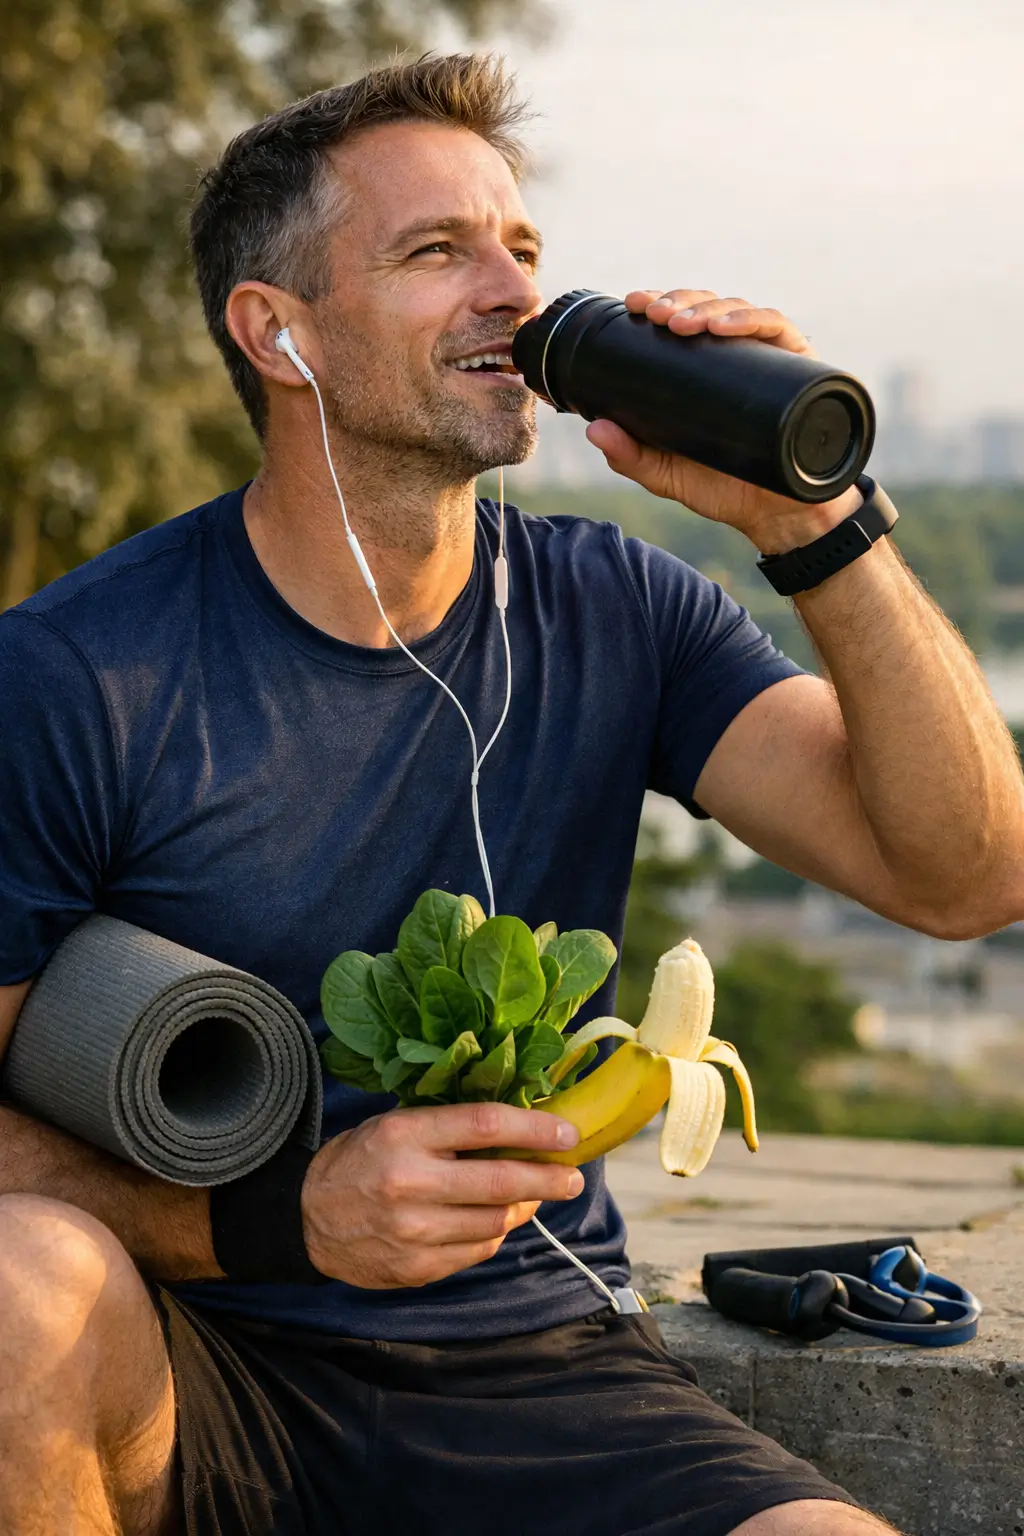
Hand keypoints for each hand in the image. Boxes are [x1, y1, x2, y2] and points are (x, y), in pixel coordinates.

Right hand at [300, 1103, 582, 1287]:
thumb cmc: (361, 1158)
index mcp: (406, 1135)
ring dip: (522, 1208)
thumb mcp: (398, 1125)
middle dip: (548, 1179)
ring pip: (495, 1222)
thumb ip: (452, 1127)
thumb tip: (520, 1131)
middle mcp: (411, 1183)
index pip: (486, 1125)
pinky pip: (476, 1251)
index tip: (568, 1133)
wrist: (306, 1216)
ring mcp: (414, 1232)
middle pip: (501, 1181)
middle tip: (573, 1177)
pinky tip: (494, 1221)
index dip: (535, 1129)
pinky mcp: (416, 1268)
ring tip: (532, 1196)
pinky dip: (493, 1235)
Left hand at [585, 288, 860, 554]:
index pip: (681, 320)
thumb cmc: (724, 490)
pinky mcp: (800, 365)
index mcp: (705, 369)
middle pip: (707, 307)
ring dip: (707, 308)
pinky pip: (777, 329)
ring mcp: (768, 358)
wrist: (778, 516)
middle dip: (678, 301)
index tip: (634, 303)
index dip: (658, 302)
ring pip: (738, 310)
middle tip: (655, 313)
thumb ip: (631, 457)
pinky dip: (751, 320)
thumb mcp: (667, 475)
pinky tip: (725, 327)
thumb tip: (593, 429)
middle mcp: (737, 356)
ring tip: (682, 323)